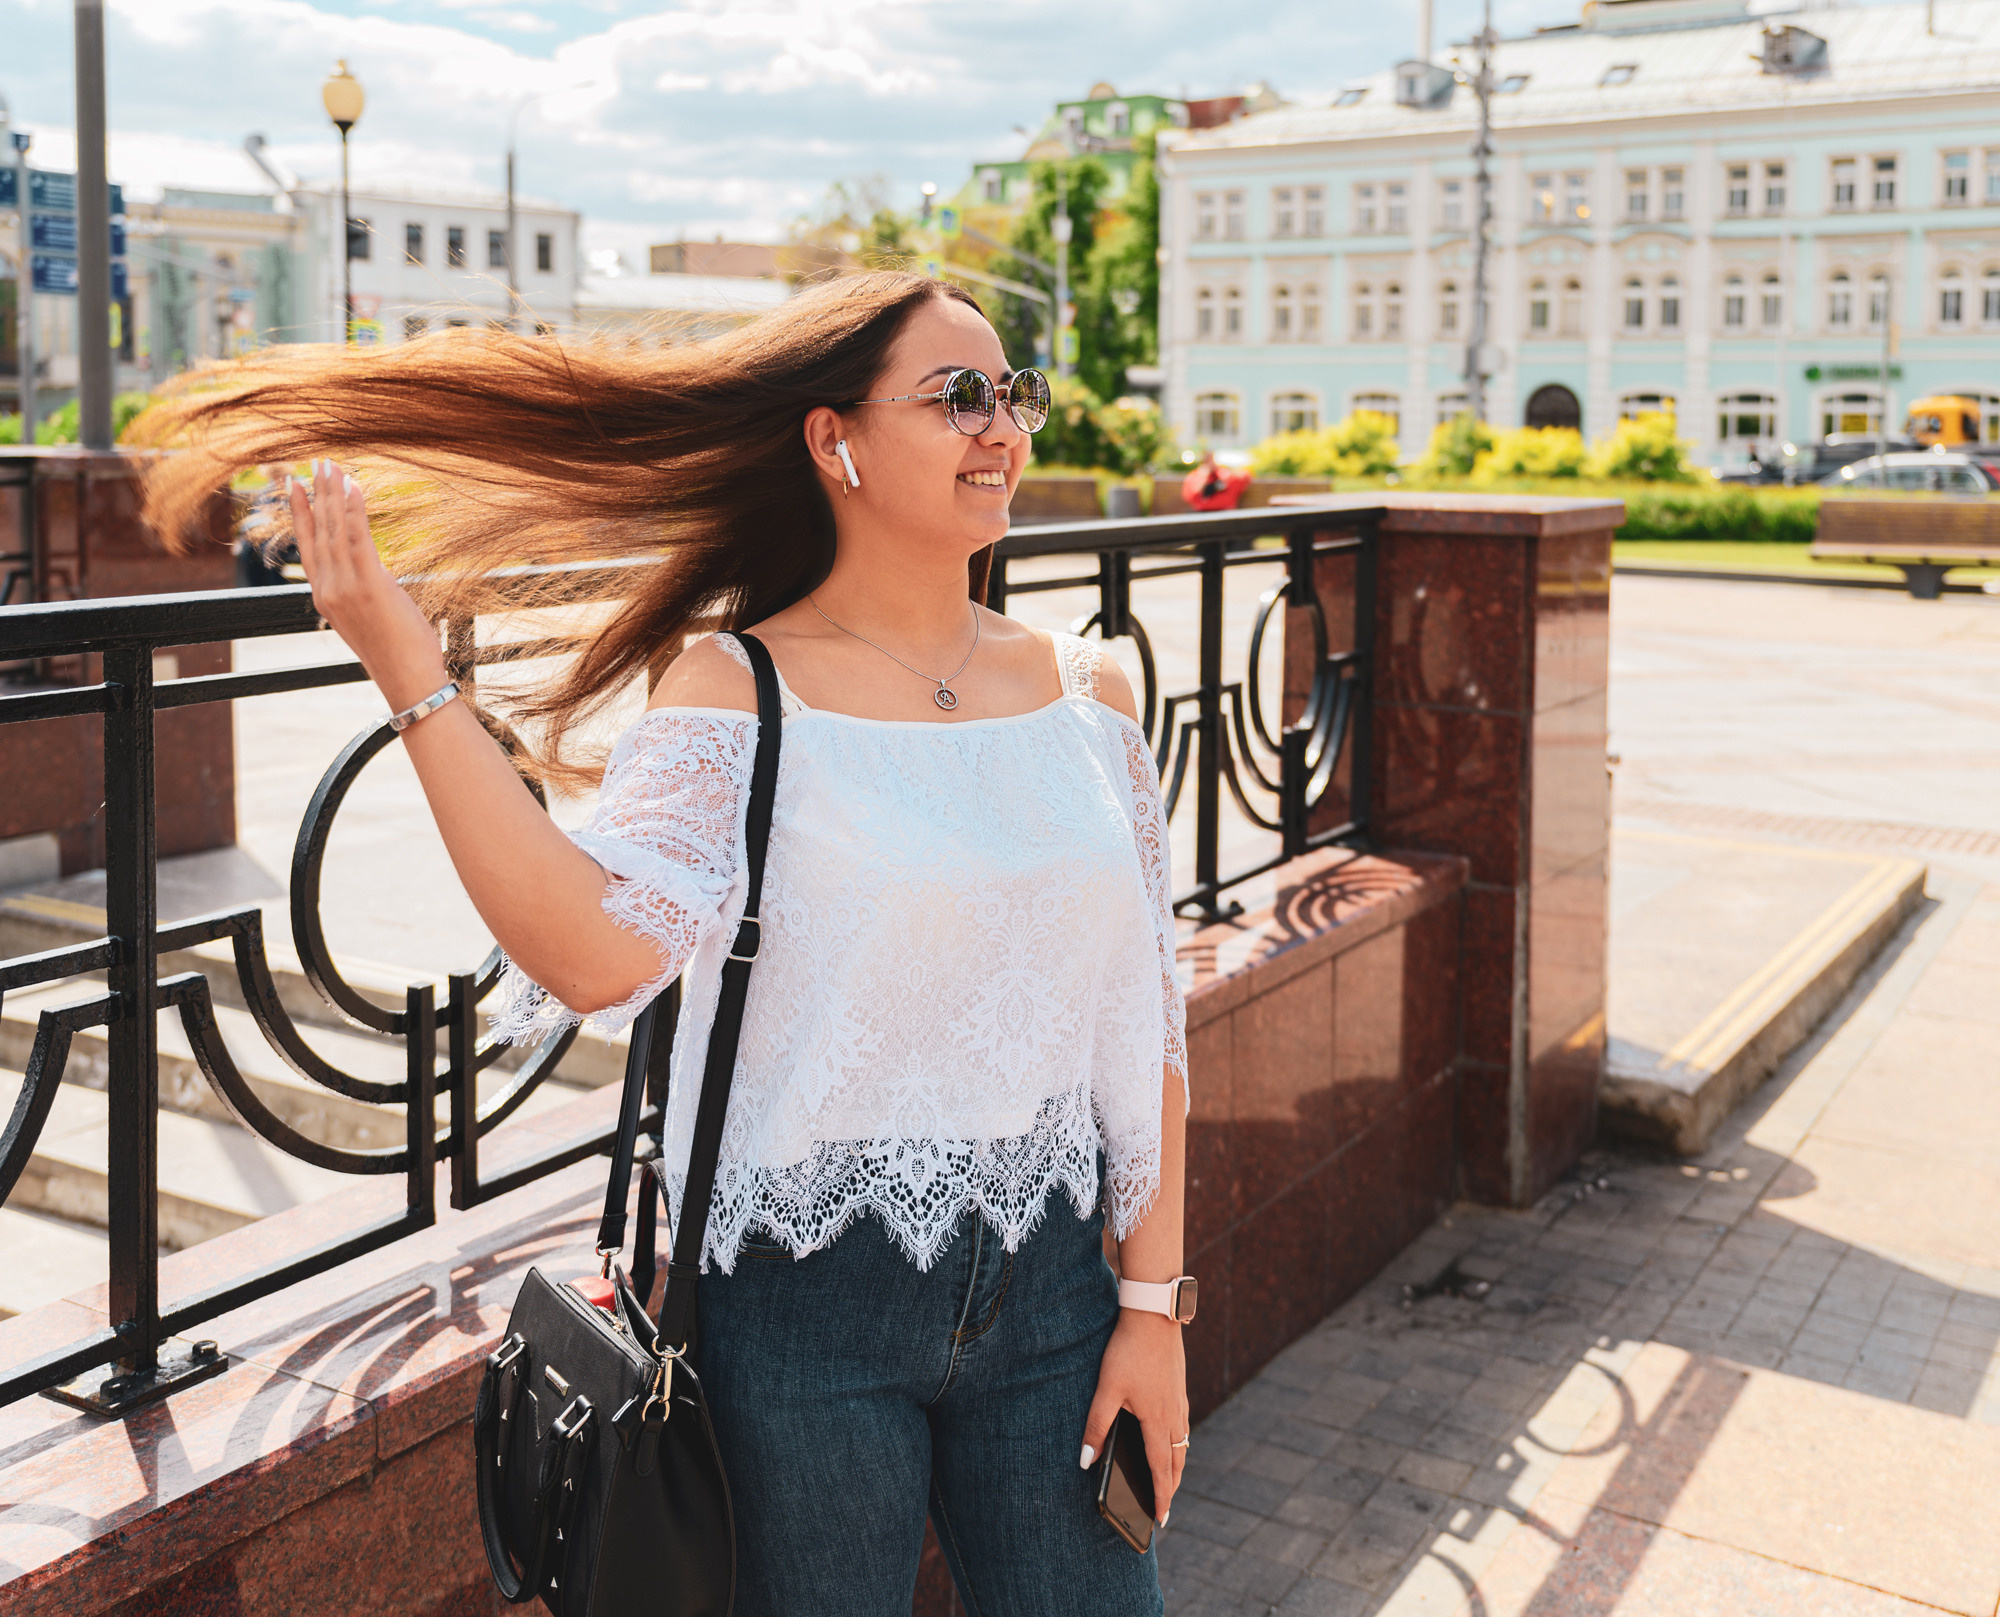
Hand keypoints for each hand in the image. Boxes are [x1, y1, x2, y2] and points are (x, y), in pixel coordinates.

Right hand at [288, 458, 447, 708]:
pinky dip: (354, 510)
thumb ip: (366, 592)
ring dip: (332, 494)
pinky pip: (357, 539)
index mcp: (326, 597)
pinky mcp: (369, 585)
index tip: (296, 486)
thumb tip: (375, 575)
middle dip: (316, 494)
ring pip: (333, 531)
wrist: (408, 681)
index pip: (309, 547)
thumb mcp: (373, 619)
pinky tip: (353, 486)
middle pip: (318, 532)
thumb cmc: (399, 654)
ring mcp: (346, 588)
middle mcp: (329, 589)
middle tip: (316, 463)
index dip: (301, 514)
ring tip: (331, 465)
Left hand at [1081, 1309, 1188, 1525]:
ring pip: (1182, 1442)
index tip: (1160, 1517)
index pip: (1161, 1469)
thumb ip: (1097, 1425)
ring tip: (1168, 1477)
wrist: (1154, 1315)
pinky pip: (1182, 1424)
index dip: (1161, 1496)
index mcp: (1158, 1421)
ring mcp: (1179, 1399)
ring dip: (1176, 1464)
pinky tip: (1169, 1435)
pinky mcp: (1178, 1386)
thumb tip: (1086, 1459)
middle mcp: (1174, 1414)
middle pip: (1177, 1460)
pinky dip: (1178, 1441)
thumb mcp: (1106, 1389)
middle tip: (1164, 1505)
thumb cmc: (1128, 1352)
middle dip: (1171, 1485)